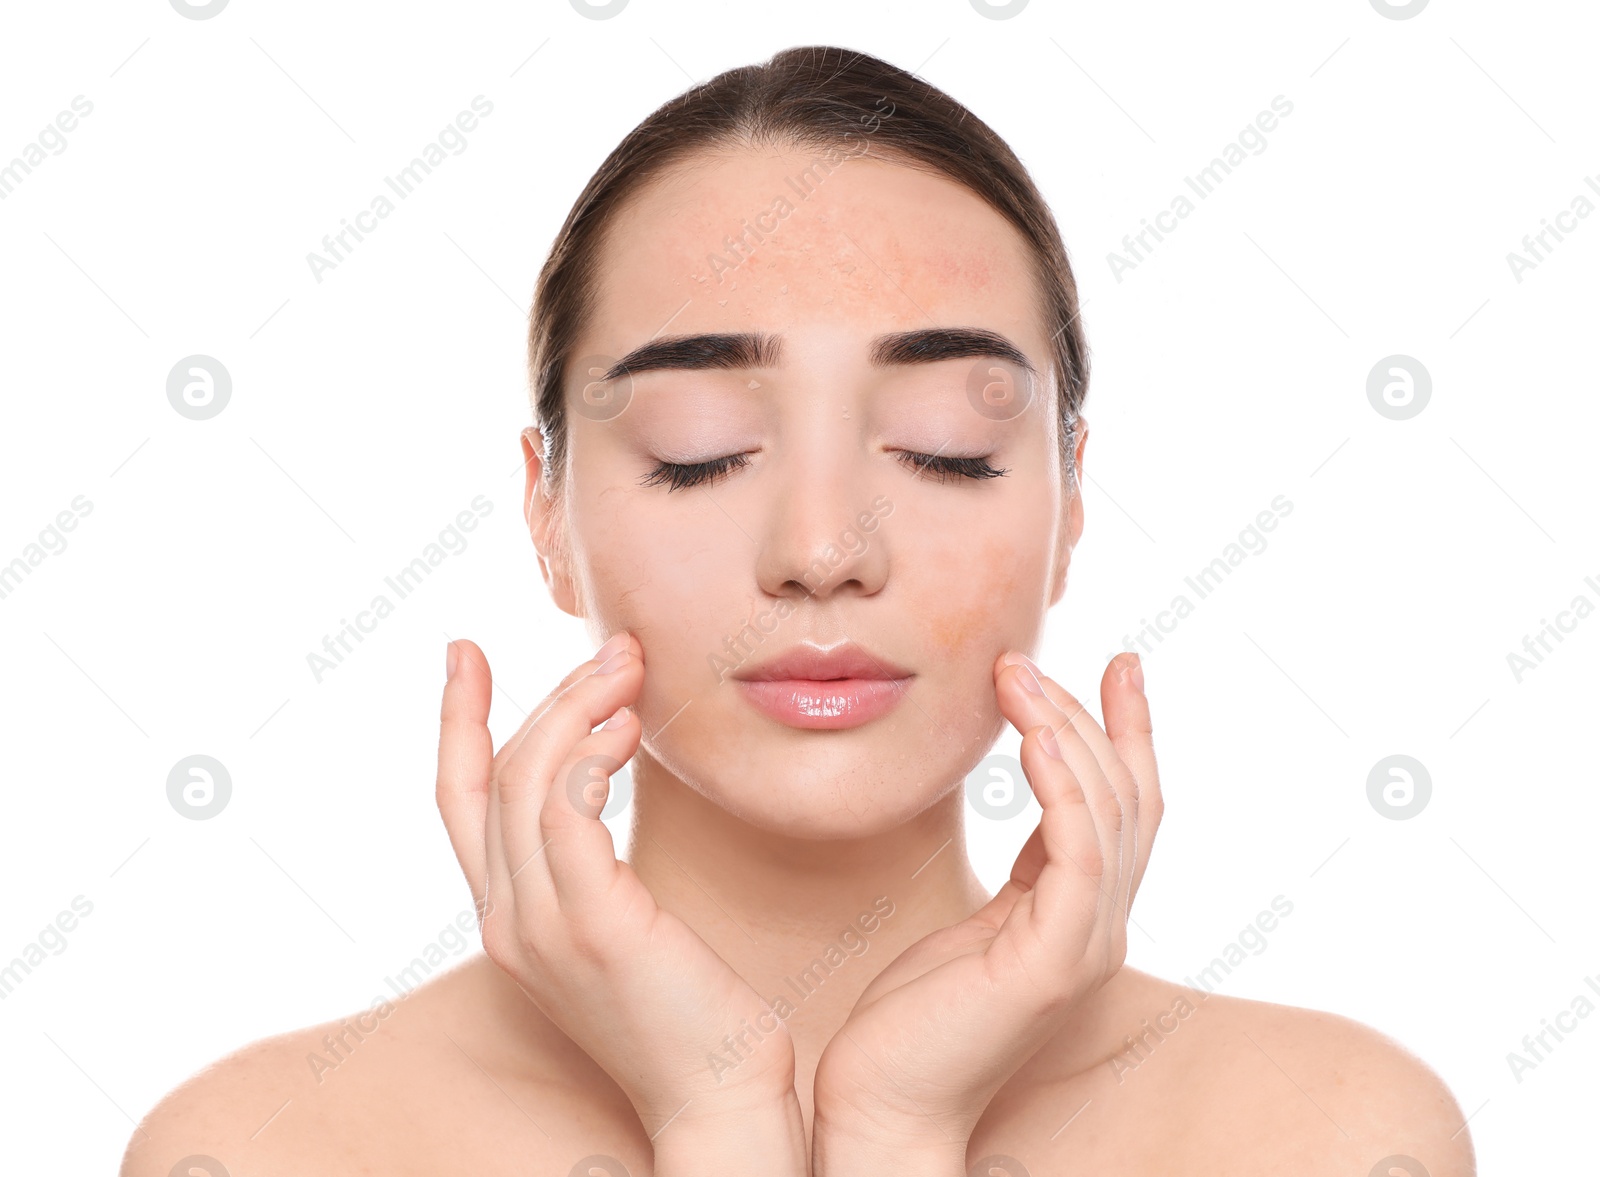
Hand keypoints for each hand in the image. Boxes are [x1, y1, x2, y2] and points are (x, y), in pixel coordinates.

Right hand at [436, 633, 805, 1170]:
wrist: (718, 1101)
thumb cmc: (687, 1010)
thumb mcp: (619, 925)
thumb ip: (591, 863)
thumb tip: (598, 773)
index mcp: (509, 919)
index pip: (460, 801)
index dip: (457, 721)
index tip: (465, 652)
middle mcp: (508, 921)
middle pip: (498, 774)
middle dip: (549, 695)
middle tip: (615, 650)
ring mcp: (542, 926)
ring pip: (529, 778)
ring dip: (578, 708)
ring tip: (632, 672)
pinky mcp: (594, 924)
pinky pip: (566, 811)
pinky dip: (588, 754)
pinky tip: (627, 730)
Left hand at [811, 651, 1160, 1166]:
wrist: (883, 1104)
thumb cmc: (915, 1017)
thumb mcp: (977, 920)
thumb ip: (1022, 868)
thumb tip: (1035, 796)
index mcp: (1084, 917)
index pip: (1128, 808)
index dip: (1130, 732)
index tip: (1123, 664)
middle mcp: (1100, 929)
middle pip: (1126, 798)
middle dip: (1084, 716)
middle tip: (1024, 660)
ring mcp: (1085, 947)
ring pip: (1107, 814)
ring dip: (1064, 732)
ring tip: (1015, 676)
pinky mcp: (1053, 963)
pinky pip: (1077, 854)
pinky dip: (1063, 787)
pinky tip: (1033, 737)